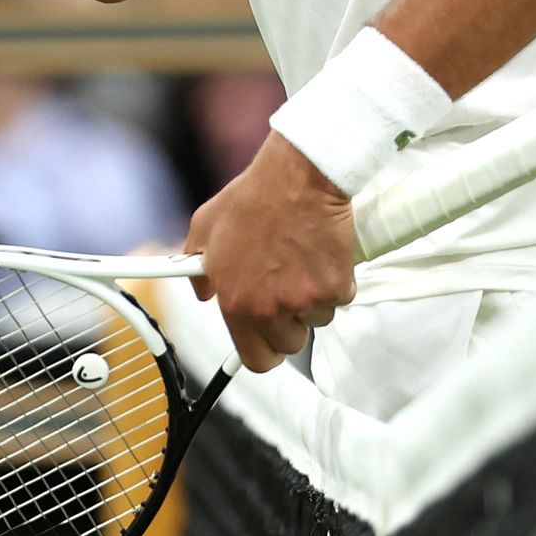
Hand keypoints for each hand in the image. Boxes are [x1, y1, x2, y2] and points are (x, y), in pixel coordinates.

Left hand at [183, 133, 357, 372]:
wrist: (297, 177)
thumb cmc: (253, 197)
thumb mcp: (205, 228)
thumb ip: (196, 268)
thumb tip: (201, 293)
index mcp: (236, 302)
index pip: (255, 359)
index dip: (264, 351)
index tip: (268, 340)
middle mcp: (270, 308)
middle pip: (290, 344)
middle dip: (290, 322)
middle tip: (287, 287)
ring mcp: (305, 300)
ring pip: (316, 320)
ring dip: (313, 299)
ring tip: (301, 261)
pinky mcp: (336, 287)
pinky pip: (339, 299)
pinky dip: (334, 282)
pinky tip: (321, 254)